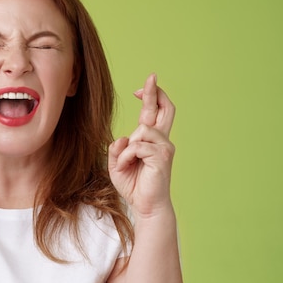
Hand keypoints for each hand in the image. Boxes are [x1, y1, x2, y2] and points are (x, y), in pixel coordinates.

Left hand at [108, 74, 175, 220]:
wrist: (146, 206)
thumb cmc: (134, 185)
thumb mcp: (116, 164)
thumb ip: (116, 148)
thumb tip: (123, 138)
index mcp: (152, 140)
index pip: (155, 112)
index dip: (150, 97)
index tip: (140, 89)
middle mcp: (162, 140)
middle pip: (166, 109)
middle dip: (156, 92)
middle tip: (152, 76)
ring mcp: (164, 148)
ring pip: (141, 131)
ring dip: (126, 149)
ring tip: (125, 164)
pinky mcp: (162, 157)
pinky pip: (137, 146)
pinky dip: (126, 157)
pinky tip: (128, 167)